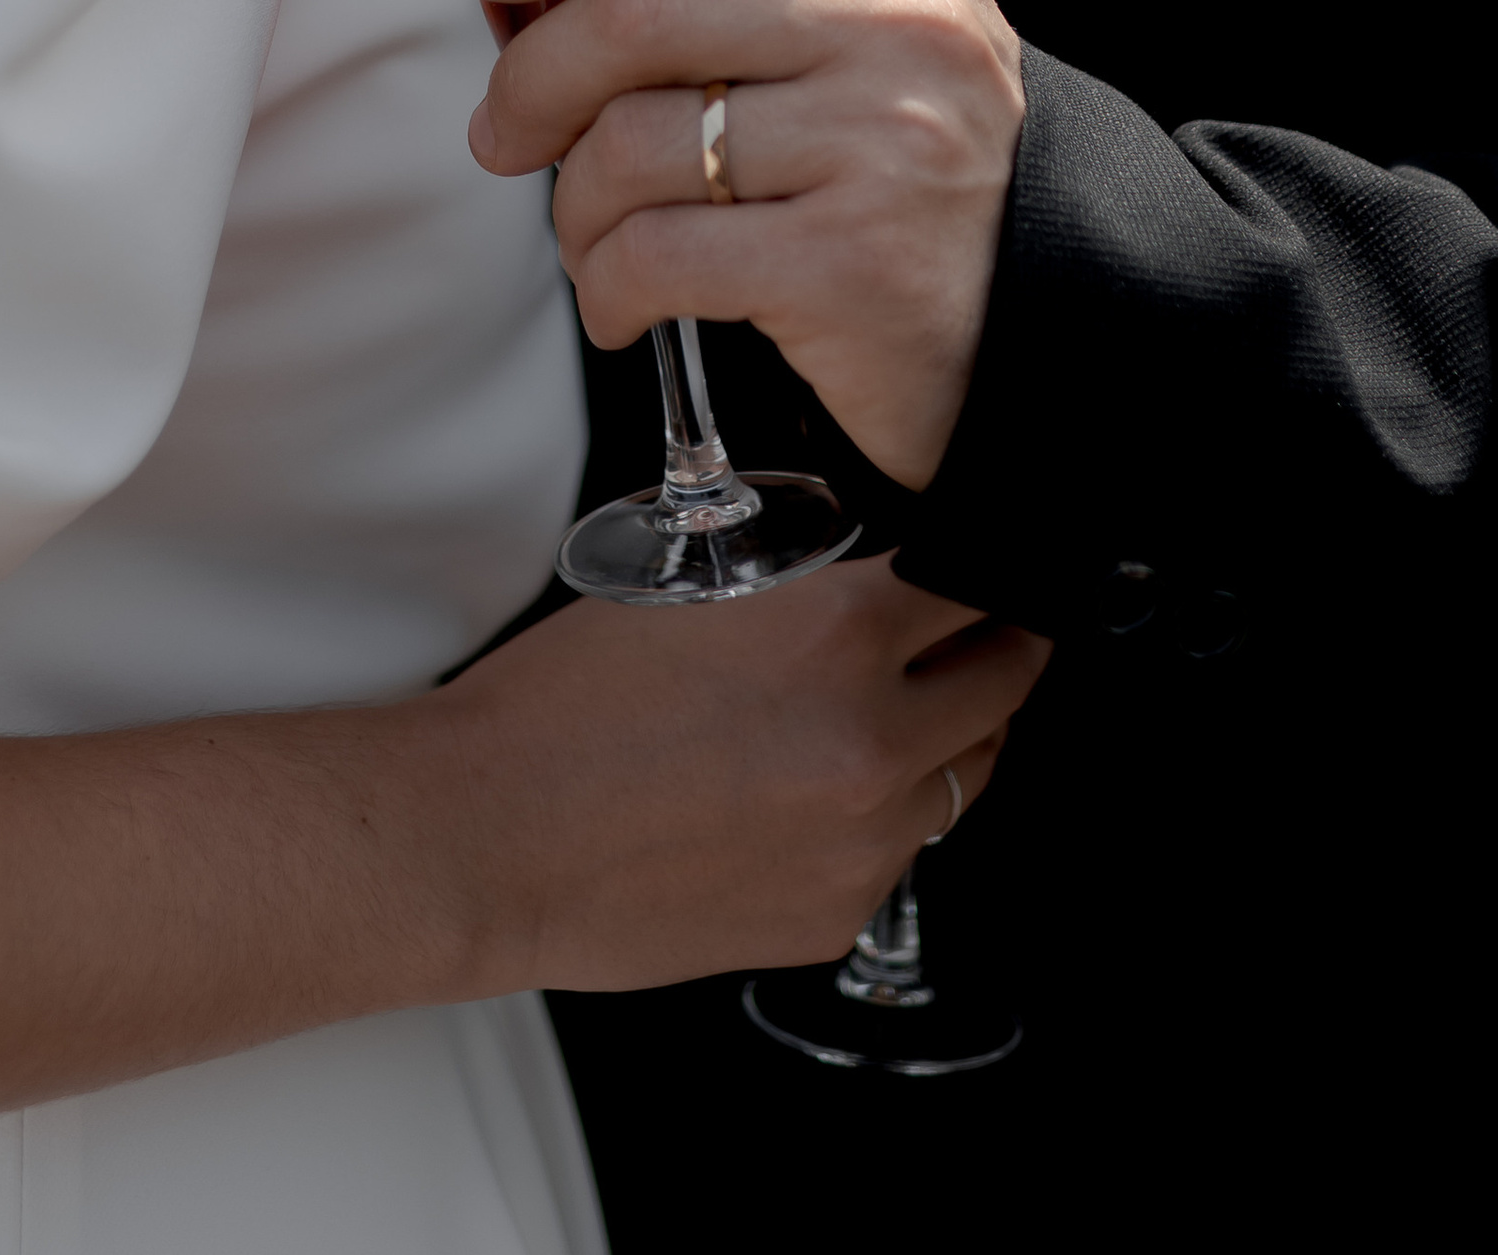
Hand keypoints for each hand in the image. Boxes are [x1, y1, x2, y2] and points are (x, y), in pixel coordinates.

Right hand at [436, 557, 1044, 993]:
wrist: (493, 833)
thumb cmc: (564, 709)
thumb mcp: (694, 590)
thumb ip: (807, 596)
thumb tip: (875, 598)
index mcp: (841, 634)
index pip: (980, 589)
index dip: (992, 578)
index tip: (996, 581)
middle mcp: (872, 742)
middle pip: (1004, 689)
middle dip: (1000, 655)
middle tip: (987, 640)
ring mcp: (863, 844)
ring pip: (963, 782)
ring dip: (944, 743)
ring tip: (891, 721)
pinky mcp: (834, 919)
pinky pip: (896, 857)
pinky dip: (876, 823)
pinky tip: (812, 800)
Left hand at [449, 0, 1023, 490]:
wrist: (1053, 325)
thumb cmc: (909, 166)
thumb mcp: (868, 31)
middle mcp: (898, 24)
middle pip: (637, 9)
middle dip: (529, 78)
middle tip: (500, 133)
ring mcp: (883, 142)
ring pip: (631, 144)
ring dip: (571, 206)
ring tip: (588, 237)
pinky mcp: (854, 264)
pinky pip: (658, 256)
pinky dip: (606, 288)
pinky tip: (622, 303)